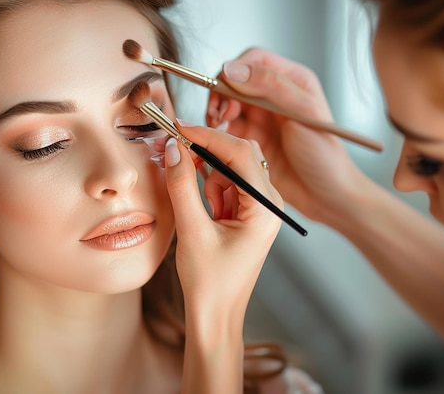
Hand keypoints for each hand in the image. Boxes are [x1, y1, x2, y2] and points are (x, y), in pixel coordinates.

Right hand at [163, 123, 281, 314]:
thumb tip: (174, 148)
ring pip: (231, 168)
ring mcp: (261, 207)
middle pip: (240, 155)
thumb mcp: (192, 230)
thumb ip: (182, 185)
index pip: (240, 154)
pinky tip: (204, 211)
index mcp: (265, 209)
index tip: (178, 128)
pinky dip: (210, 188)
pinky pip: (229, 184)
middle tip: (176, 155)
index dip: (207, 136)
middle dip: (207, 153)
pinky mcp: (249, 213)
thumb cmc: (211, 283)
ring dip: (207, 176)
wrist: (217, 315)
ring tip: (197, 209)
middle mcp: (270, 203)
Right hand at [206, 47, 364, 223]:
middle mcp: (273, 96)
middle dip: (221, 95)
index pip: (254, 60)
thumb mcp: (302, 112)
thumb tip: (233, 69)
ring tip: (219, 129)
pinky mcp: (250, 139)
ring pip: (226, 104)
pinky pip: (226, 128)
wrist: (326, 195)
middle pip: (234, 81)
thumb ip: (270, 86)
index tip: (224, 89)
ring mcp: (260, 117)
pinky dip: (218, 132)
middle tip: (220, 115)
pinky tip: (222, 141)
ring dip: (217, 114)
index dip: (234, 71)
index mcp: (292, 80)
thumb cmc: (325, 155)